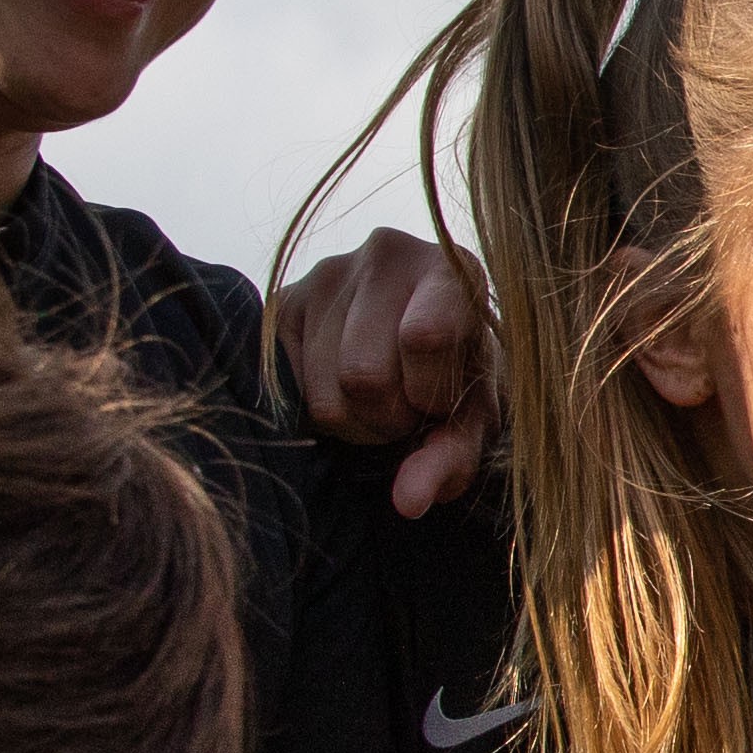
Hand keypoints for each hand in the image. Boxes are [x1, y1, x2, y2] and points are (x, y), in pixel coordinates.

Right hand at [274, 227, 494, 516]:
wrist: (415, 342)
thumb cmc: (455, 381)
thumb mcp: (470, 421)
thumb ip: (450, 458)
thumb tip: (407, 501)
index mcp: (454, 269)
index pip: (426, 336)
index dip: (427, 394)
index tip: (437, 400)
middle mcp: (388, 251)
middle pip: (365, 377)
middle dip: (388, 416)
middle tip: (406, 406)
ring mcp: (327, 270)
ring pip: (324, 391)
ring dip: (352, 418)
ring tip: (377, 394)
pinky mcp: (281, 299)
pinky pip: (287, 385)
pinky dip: (316, 403)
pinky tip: (339, 382)